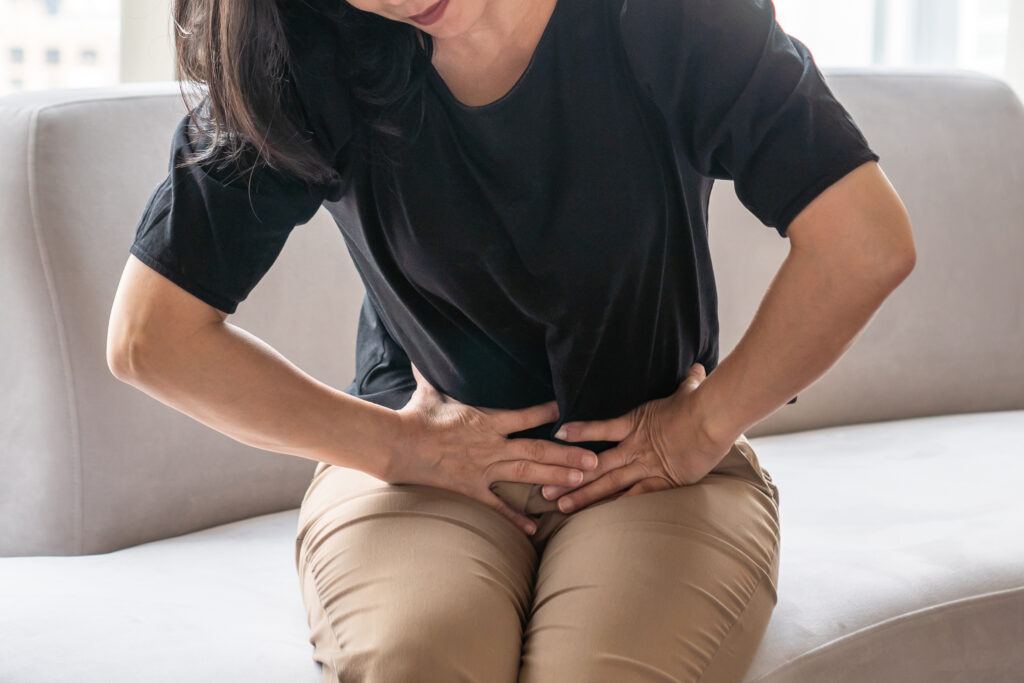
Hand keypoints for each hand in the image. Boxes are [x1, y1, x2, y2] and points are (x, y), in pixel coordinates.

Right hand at [389, 363, 599, 535]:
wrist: (399, 446)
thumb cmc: (415, 418)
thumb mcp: (428, 393)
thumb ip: (432, 375)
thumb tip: (420, 354)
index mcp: (486, 421)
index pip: (526, 416)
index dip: (549, 414)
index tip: (569, 412)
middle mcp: (492, 446)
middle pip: (538, 451)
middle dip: (569, 455)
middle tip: (595, 460)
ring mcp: (484, 469)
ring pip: (527, 475)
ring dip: (556, 478)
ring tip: (581, 483)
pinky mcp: (471, 489)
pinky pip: (497, 506)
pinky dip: (515, 518)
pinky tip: (534, 528)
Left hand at [540, 363, 732, 512]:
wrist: (713, 419)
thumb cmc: (702, 402)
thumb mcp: (690, 390)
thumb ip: (688, 382)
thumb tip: (697, 370)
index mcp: (635, 423)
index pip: (599, 428)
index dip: (577, 431)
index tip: (556, 435)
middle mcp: (634, 446)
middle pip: (594, 464)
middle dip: (568, 476)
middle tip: (544, 488)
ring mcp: (646, 465)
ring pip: (608, 483)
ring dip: (583, 495)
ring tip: (560, 506)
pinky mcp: (662, 480)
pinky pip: (635, 495)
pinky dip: (616, 505)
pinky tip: (598, 518)